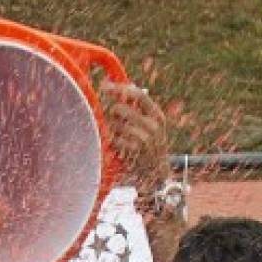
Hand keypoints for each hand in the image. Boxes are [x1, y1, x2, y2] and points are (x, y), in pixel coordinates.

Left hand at [99, 81, 170, 197]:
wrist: (156, 176)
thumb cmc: (148, 148)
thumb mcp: (149, 126)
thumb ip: (137, 110)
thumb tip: (120, 87)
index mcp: (157, 116)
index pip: (138, 95)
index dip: (119, 88)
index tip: (104, 85)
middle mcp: (153, 125)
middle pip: (120, 109)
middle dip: (111, 113)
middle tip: (113, 119)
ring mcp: (144, 139)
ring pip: (114, 124)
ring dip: (111, 130)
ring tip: (119, 138)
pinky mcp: (133, 152)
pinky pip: (113, 140)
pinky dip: (112, 143)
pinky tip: (119, 149)